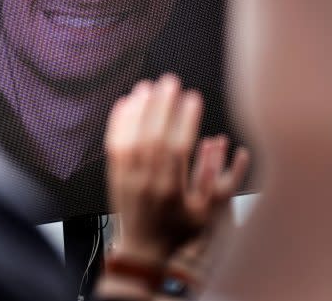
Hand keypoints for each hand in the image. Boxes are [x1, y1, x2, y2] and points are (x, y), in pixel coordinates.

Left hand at [106, 75, 248, 263]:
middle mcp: (147, 182)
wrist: (141, 251)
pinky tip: (126, 102)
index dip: (186, 120)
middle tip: (171, 81)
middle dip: (162, 105)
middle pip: (152, 136)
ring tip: (149, 85)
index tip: (193, 97)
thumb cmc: (178, 232)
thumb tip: (217, 146)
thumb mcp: (205, 215)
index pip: (177, 148)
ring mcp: (127, 178)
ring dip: (140, 108)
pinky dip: (119, 121)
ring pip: (131, 136)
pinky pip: (114, 143)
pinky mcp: (114, 175)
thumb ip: (213, 182)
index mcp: (172, 191)